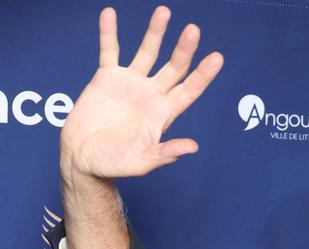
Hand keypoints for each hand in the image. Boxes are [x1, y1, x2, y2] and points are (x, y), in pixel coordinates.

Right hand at [61, 6, 222, 179]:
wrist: (83, 158)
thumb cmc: (114, 164)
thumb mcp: (142, 162)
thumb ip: (165, 152)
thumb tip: (192, 147)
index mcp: (162, 115)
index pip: (188, 91)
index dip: (202, 76)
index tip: (217, 58)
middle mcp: (150, 96)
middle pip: (173, 68)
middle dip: (184, 50)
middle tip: (194, 30)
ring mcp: (130, 84)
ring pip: (147, 52)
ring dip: (156, 33)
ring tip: (165, 12)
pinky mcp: (106, 78)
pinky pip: (109, 50)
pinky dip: (109, 33)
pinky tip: (110, 14)